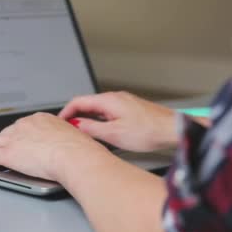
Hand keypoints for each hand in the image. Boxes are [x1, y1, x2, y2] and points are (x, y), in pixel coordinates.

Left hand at [0, 112, 111, 181]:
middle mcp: (25, 125)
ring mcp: (15, 139)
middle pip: (6, 132)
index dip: (16, 134)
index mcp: (41, 119)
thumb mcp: (71, 136)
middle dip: (2, 141)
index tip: (15, 139)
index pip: (22, 126)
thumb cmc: (79, 150)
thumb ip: (63, 137)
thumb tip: (66, 143)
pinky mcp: (8, 154)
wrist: (74, 156)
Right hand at [59, 92, 177, 151]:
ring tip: (83, 133)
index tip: (59, 122)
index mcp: (109, 100)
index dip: (65, 112)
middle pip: (88, 103)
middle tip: (68, 129)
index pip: (78, 101)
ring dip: (88, 118)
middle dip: (75, 116)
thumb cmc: (149, 131)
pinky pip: (108, 112)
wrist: (172, 130)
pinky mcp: (131, 109)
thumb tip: (77, 125)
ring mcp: (124, 102)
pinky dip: (99, 120)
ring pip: (98, 108)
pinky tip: (102, 132)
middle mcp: (116, 97)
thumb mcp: (113, 134)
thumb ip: (92, 128)